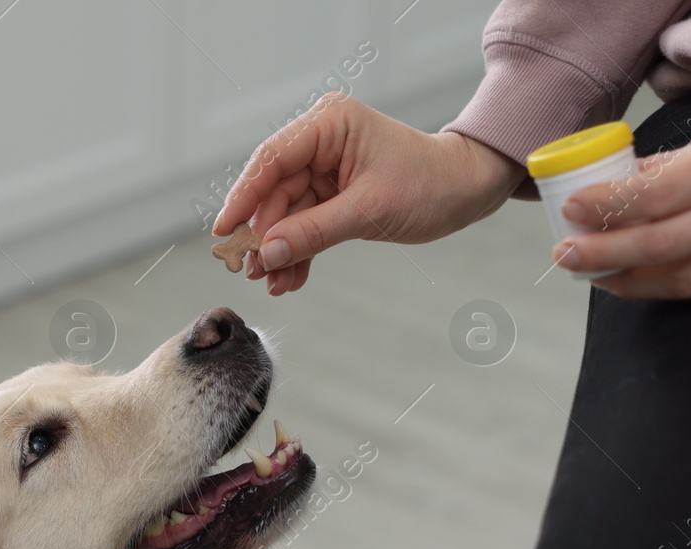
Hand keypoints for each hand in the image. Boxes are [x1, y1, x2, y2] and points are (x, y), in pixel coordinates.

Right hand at [215, 93, 524, 294]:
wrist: (464, 192)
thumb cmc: (429, 184)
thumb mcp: (370, 210)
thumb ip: (315, 231)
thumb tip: (268, 252)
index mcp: (329, 123)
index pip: (272, 158)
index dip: (245, 195)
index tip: (225, 230)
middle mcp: (321, 141)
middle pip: (274, 190)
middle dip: (264, 234)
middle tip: (251, 270)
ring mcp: (325, 169)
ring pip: (286, 214)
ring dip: (280, 251)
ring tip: (272, 283)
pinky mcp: (332, 195)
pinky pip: (304, 225)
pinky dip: (298, 252)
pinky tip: (290, 279)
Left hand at [554, 118, 690, 299]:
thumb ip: (670, 167)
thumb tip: (611, 185)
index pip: (658, 192)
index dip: (608, 206)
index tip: (572, 209)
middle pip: (662, 244)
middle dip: (604, 253)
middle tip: (566, 255)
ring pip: (682, 279)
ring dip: (628, 281)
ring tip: (594, 274)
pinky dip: (664, 288)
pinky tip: (635, 281)